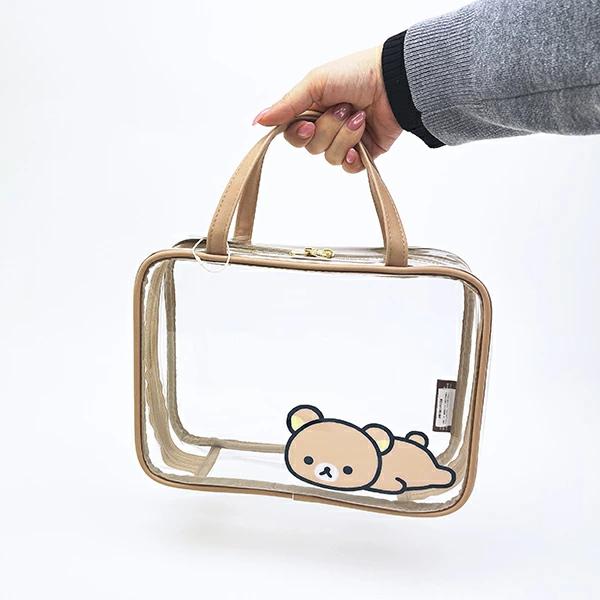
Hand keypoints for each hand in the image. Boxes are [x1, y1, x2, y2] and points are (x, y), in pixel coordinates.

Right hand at [253, 46, 401, 172]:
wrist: (395, 82)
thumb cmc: (356, 73)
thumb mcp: (315, 83)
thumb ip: (287, 105)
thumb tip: (258, 121)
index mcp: (312, 110)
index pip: (292, 135)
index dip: (299, 134)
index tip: (309, 123)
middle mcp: (326, 127)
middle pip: (312, 148)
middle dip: (328, 129)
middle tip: (345, 109)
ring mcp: (345, 142)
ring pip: (331, 157)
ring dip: (346, 136)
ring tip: (360, 116)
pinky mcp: (364, 154)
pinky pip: (349, 168)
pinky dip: (354, 157)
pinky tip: (361, 143)